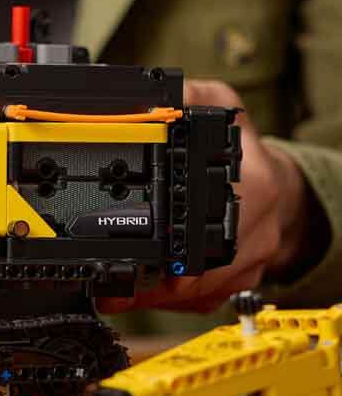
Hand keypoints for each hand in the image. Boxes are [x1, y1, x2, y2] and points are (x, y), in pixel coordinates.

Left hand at [97, 78, 311, 313]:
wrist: (278, 178)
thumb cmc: (241, 141)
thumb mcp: (216, 103)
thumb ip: (184, 95)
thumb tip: (148, 95)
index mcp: (254, 183)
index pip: (208, 223)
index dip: (173, 246)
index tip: (141, 257)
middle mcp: (257, 226)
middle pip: (204, 269)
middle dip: (157, 282)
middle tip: (118, 285)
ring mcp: (254, 258)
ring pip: (204, 291)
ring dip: (161, 295)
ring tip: (122, 292)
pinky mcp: (245, 278)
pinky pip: (208, 299)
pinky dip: (176, 300)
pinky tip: (151, 292)